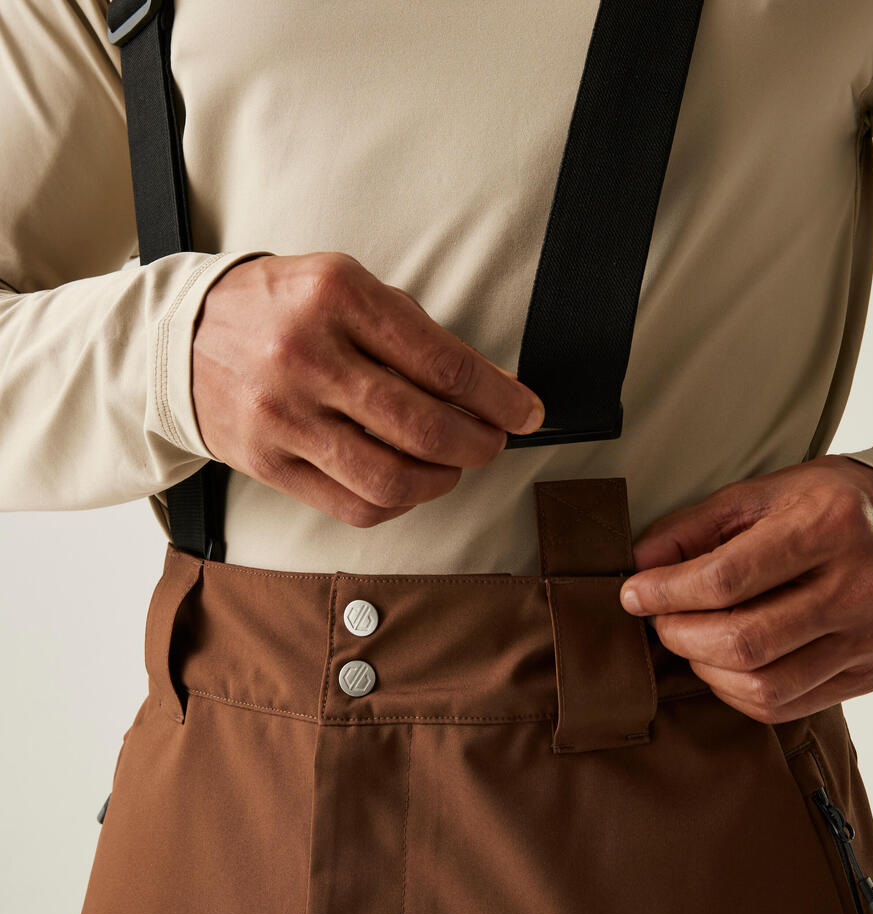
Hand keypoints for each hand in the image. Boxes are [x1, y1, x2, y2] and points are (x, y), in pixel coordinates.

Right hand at [192, 252, 544, 526]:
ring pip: (391, 478)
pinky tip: (410, 484)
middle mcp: (307, 357)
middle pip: (423, 427)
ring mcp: (283, 417)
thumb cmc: (281, 307)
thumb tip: (485, 389)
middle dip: (479, 444)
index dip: (498, 398)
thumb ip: (411, 333)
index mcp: (337, 297)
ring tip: (453, 465)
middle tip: (493, 442)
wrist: (183, 336)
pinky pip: (353, 506)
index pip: (442, 362)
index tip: (526, 412)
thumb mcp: (346, 286)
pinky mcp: (268, 464)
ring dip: (442, 480)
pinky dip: (398, 504)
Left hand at [618, 455, 872, 722]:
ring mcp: (870, 639)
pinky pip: (785, 706)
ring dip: (705, 669)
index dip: (666, 591)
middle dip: (680, 635)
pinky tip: (724, 663)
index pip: (728, 578)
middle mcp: (859, 587)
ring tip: (692, 638)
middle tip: (660, 619)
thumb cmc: (828, 506)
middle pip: (744, 641)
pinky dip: (737, 692)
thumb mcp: (763, 493)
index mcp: (830, 526)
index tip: (633, 593)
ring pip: (763, 685)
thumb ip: (695, 526)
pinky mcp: (870, 675)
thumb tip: (639, 564)